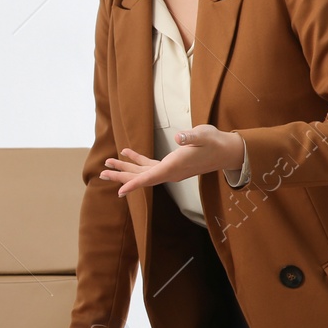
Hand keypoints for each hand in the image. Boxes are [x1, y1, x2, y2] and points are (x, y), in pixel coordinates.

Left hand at [97, 127, 244, 196]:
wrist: (226, 151)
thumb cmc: (215, 142)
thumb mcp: (204, 135)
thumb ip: (191, 137)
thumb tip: (180, 137)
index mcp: (174, 167)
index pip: (150, 178)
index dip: (134, 184)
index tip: (119, 192)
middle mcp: (170, 172)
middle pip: (141, 178)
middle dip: (121, 176)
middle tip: (101, 174)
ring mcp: (170, 171)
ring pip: (143, 173)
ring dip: (125, 169)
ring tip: (108, 164)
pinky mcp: (171, 165)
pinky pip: (150, 166)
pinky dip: (137, 161)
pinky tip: (127, 153)